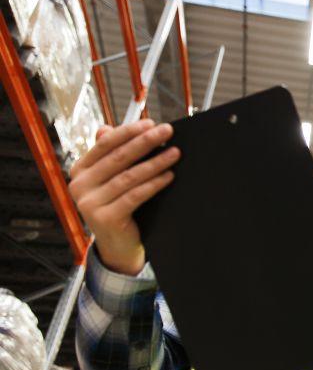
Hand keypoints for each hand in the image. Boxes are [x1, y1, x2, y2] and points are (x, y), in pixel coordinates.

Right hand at [68, 119, 179, 274]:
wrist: (117, 245)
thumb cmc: (118, 206)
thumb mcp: (111, 179)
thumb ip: (110, 155)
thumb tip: (106, 127)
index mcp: (80, 170)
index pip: (105, 144)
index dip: (128, 132)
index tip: (150, 123)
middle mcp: (80, 185)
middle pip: (119, 158)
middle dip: (145, 142)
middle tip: (167, 131)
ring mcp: (90, 203)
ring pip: (129, 177)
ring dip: (155, 163)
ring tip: (174, 153)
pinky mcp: (105, 218)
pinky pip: (134, 196)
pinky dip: (154, 184)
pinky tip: (168, 176)